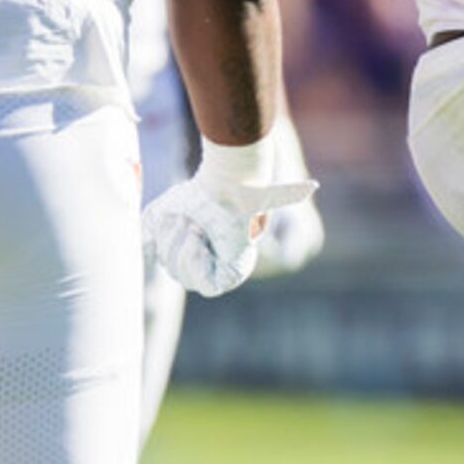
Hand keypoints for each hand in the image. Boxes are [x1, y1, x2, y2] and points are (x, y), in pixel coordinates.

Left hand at [146, 133, 315, 297]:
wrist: (219, 179)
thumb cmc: (240, 191)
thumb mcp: (262, 197)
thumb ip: (285, 195)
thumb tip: (312, 186)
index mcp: (230, 269)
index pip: (206, 284)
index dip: (196, 262)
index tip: (198, 237)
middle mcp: (209, 268)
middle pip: (182, 276)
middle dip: (182, 245)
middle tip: (190, 220)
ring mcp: (185, 259)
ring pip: (167, 264)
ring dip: (170, 237)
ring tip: (182, 216)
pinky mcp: (164, 246)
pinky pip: (150, 255)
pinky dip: (152, 243)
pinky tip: (159, 225)